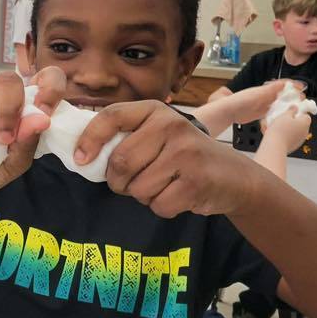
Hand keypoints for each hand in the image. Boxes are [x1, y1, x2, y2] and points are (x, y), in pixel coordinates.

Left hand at [75, 101, 256, 217]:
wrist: (236, 178)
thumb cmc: (184, 158)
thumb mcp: (158, 136)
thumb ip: (127, 137)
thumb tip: (81, 154)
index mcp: (156, 111)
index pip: (112, 116)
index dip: (89, 138)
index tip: (80, 159)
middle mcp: (171, 126)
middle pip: (120, 161)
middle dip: (119, 181)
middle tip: (132, 182)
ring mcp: (186, 153)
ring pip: (137, 187)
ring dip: (143, 195)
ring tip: (164, 185)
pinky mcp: (196, 181)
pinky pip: (157, 204)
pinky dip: (162, 207)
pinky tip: (178, 195)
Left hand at [224, 79, 300, 124]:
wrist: (229, 111)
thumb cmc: (241, 100)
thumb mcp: (258, 93)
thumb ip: (271, 89)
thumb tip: (285, 83)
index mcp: (266, 89)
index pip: (282, 85)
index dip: (292, 85)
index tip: (302, 87)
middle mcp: (266, 96)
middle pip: (282, 95)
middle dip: (293, 97)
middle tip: (303, 100)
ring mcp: (263, 105)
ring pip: (279, 104)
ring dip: (287, 106)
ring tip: (297, 109)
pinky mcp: (260, 114)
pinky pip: (272, 113)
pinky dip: (279, 114)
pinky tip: (284, 118)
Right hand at [263, 107, 311, 154]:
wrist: (275, 146)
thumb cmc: (279, 129)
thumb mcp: (284, 116)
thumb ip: (291, 110)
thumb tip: (295, 107)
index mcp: (305, 123)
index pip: (306, 116)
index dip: (299, 113)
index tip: (291, 113)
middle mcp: (305, 132)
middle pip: (301, 124)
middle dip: (293, 122)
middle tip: (282, 120)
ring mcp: (300, 140)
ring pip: (295, 132)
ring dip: (289, 129)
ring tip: (277, 128)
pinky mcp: (294, 146)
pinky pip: (291, 139)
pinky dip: (286, 137)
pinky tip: (277, 136)